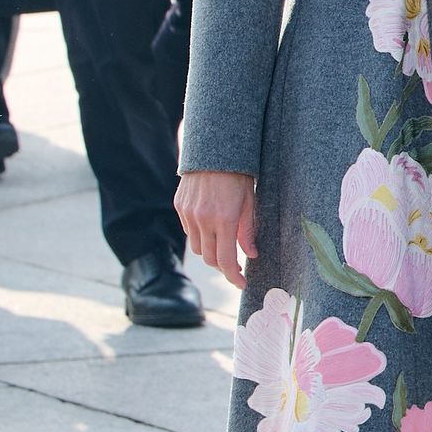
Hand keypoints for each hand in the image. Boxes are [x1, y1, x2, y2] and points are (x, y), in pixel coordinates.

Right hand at [176, 169, 257, 290]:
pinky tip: (212, 228)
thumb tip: (251, 254)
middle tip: (236, 266)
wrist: (215, 148)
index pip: (225, 261)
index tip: (242, 283)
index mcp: (223, 219)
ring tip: (224, 245)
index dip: (234, 277)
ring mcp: (188, 213)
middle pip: (209, 258)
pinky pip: (189, 231)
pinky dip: (200, 235)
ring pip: (197, 247)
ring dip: (210, 252)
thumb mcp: (251, 201)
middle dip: (223, 266)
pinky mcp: (179, 206)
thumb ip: (248, 231)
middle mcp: (202, 219)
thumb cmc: (239, 174)